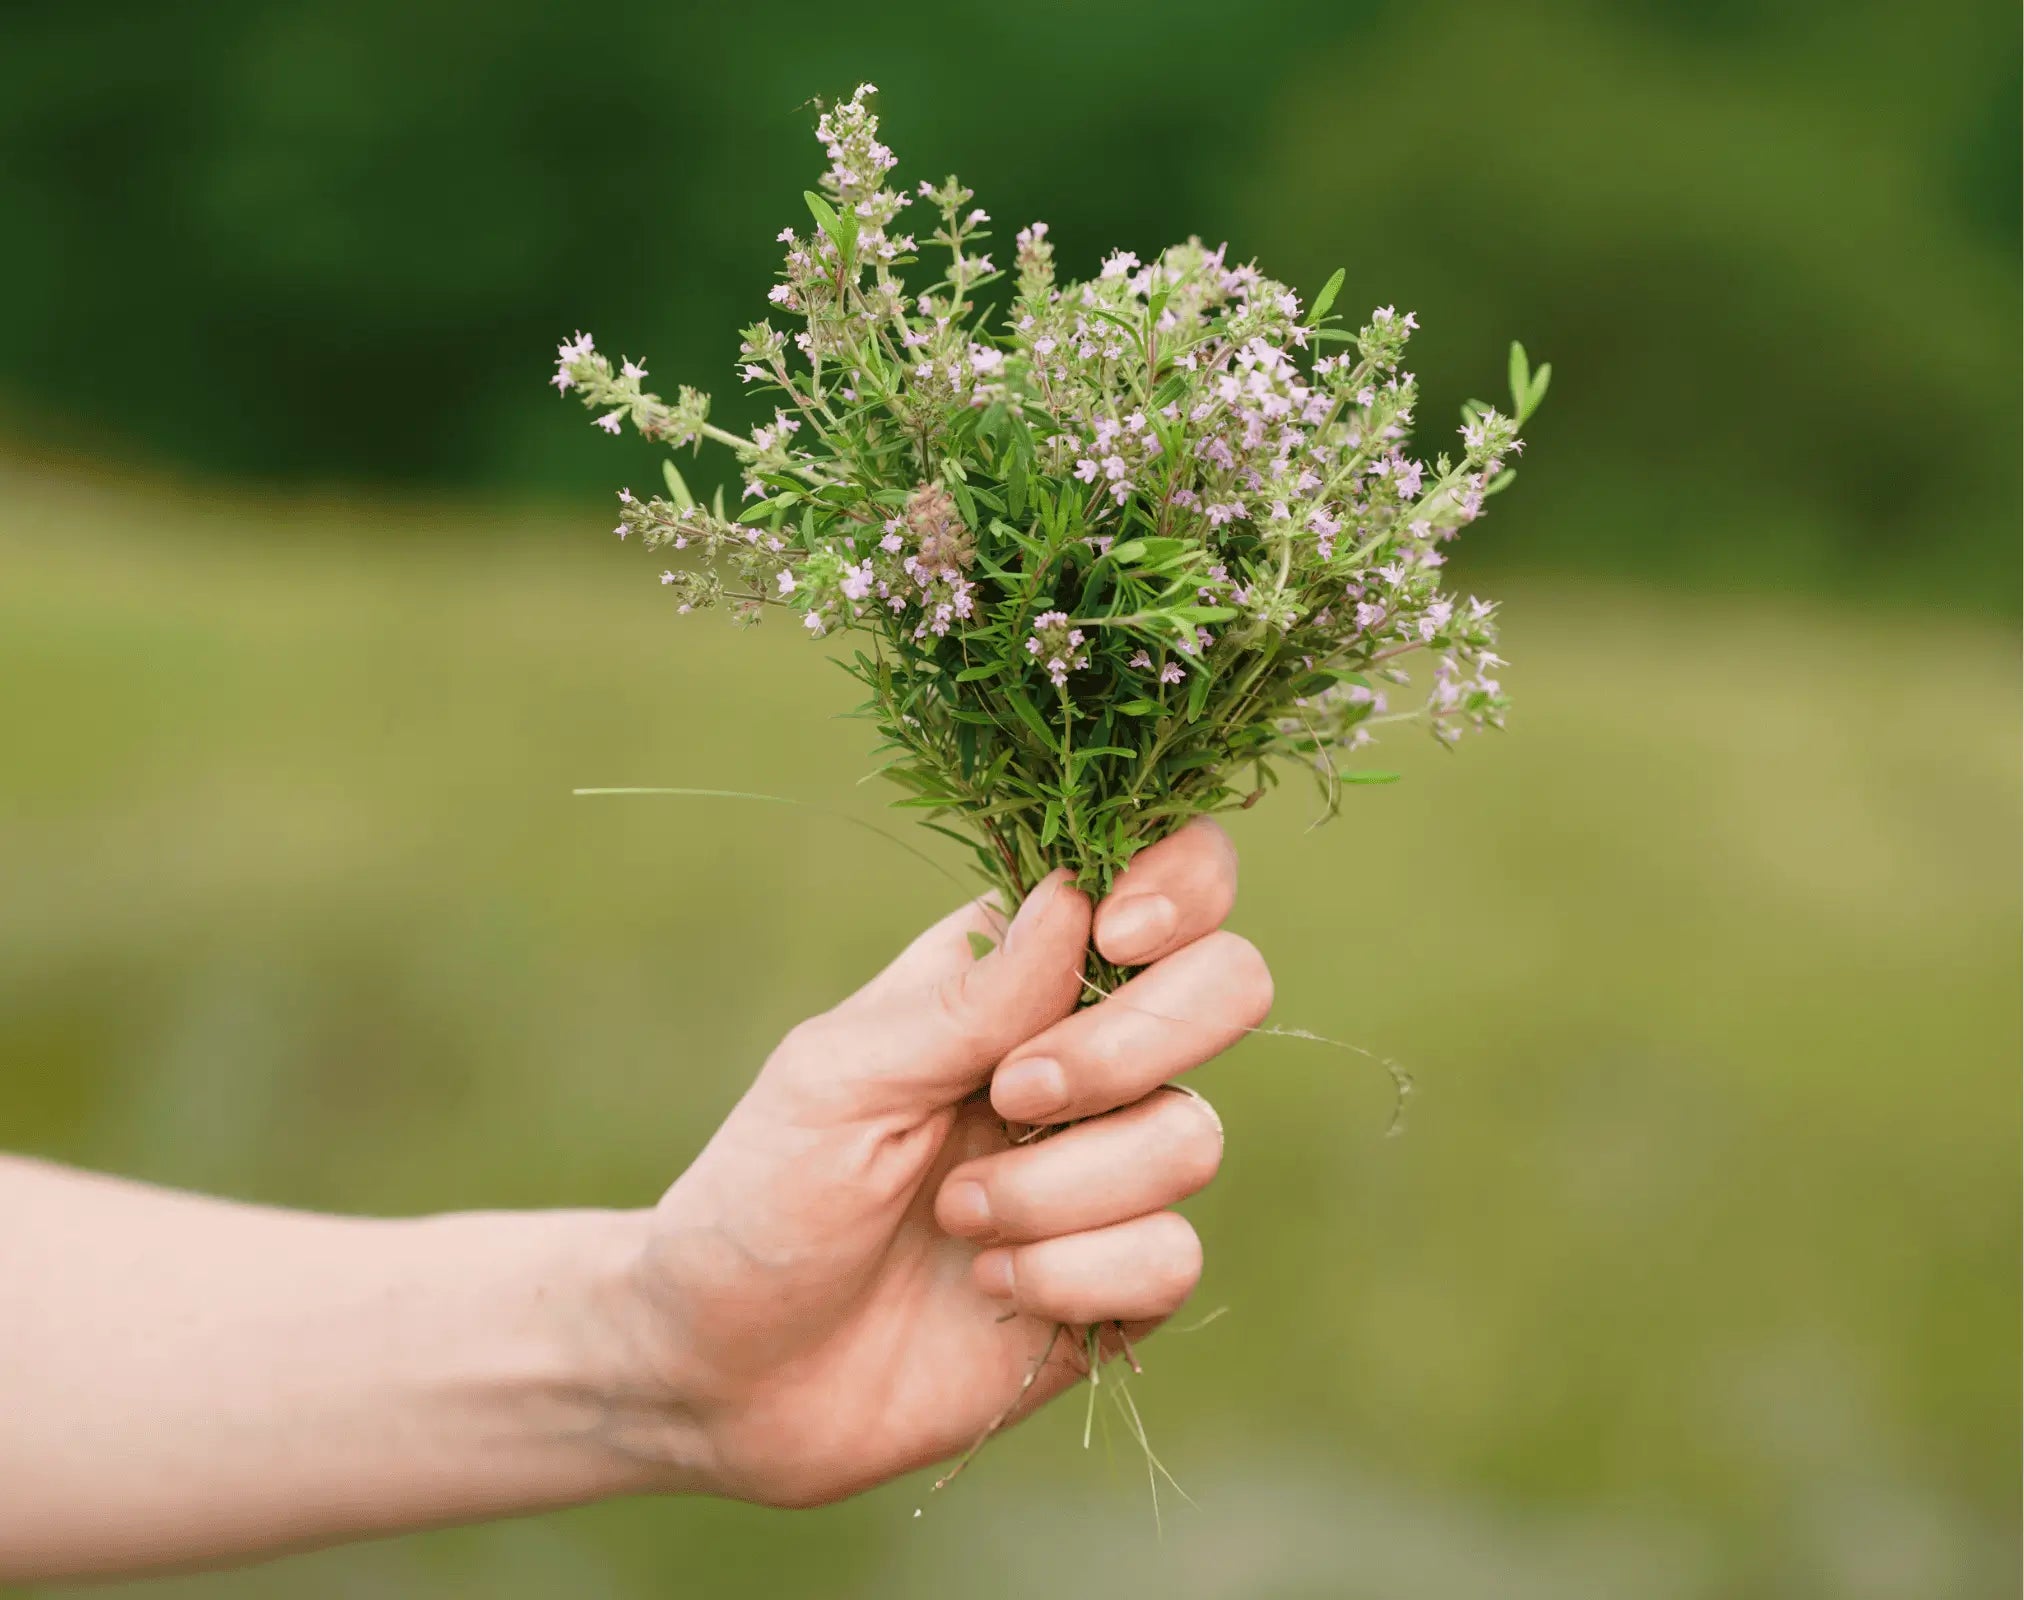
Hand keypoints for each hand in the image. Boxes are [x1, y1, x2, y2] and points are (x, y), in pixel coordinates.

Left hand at [626, 819, 1270, 1506]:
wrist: (730, 1375)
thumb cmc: (765, 1196)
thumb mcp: (841, 1079)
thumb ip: (966, 999)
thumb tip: (1075, 897)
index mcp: (1017, 972)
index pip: (1168, 878)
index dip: (1180, 887)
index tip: (1116, 937)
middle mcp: (1087, 1054)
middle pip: (1228, 986)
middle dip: (1134, 1043)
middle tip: (1014, 1093)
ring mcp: (1111, 1169)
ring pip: (1192, 1136)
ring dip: (1061, 1186)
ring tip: (956, 1218)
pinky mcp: (1120, 1280)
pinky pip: (1172, 1257)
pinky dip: (1071, 1274)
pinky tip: (991, 1287)